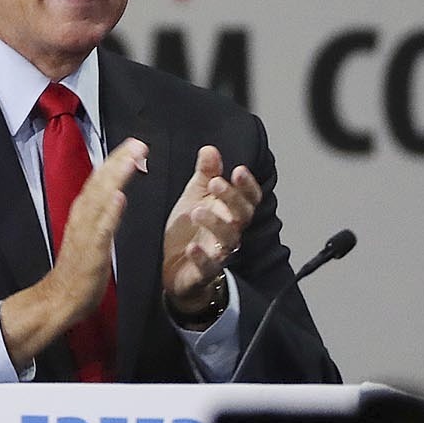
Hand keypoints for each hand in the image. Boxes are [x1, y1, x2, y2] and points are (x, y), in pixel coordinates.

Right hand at [0, 138, 146, 366]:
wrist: (60, 298)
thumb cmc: (78, 269)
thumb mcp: (91, 235)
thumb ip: (101, 214)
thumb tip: (114, 194)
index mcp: (84, 212)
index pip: (100, 180)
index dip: (116, 161)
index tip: (133, 144)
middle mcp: (83, 216)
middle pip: (101, 183)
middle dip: (119, 161)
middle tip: (138, 143)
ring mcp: (86, 233)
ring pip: (101, 199)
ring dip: (116, 177)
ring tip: (132, 159)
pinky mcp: (91, 251)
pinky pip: (101, 229)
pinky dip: (110, 212)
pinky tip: (120, 197)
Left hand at [161, 145, 259, 310]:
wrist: (174, 267)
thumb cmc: (189, 231)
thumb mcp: (195, 196)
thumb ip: (205, 174)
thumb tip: (210, 150)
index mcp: (229, 212)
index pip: (249, 198)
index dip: (247, 185)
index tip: (238, 171)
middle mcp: (229, 232)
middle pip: (242, 215)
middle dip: (231, 198)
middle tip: (215, 183)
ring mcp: (218, 253)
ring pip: (228, 239)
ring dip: (216, 223)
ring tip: (197, 211)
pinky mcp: (203, 272)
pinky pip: (208, 267)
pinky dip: (202, 257)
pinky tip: (192, 247)